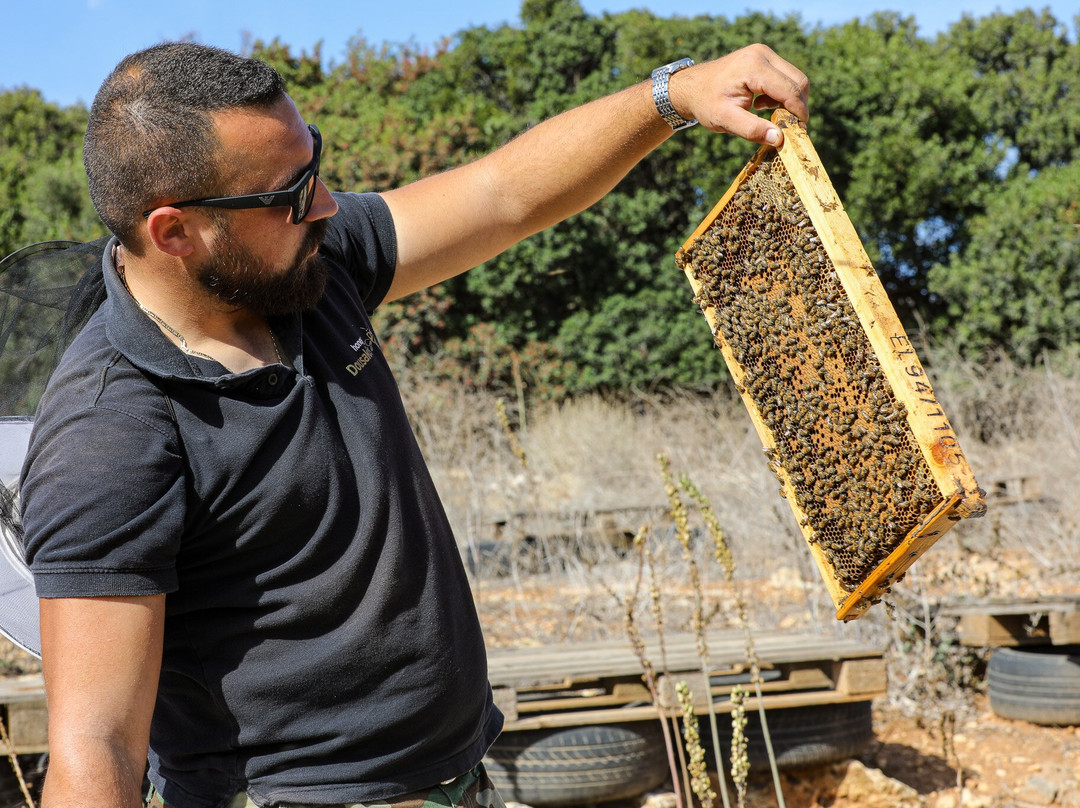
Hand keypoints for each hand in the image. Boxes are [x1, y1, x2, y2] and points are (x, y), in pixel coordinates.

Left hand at [668, 44, 809, 145]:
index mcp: (753, 67)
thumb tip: (780, 139)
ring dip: (790, 100)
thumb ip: (752, 130)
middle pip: (798, 81)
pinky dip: (782, 93)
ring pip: (795, 78)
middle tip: (787, 127)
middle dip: (797, 106)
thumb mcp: (725, 120)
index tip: (799, 132)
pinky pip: (786, 76)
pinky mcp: (765, 57)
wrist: (692, 87)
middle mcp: (763, 54)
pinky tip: (762, 104)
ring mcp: (765, 53)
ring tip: (768, 114)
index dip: (798, 112)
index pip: (789, 90)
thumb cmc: (706, 104)